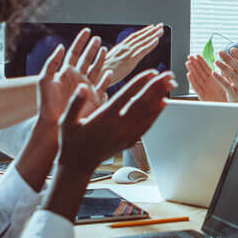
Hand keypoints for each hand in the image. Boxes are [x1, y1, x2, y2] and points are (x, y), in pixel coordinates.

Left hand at [36, 28, 108, 127]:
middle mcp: (77, 78)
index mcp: (65, 72)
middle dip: (92, 48)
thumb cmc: (47, 104)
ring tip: (105, 49)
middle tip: (98, 38)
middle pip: (87, 59)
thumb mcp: (44, 80)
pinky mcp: (93, 98)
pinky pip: (102, 86)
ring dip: (101, 59)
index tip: (87, 31)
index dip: (80, 41)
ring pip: (96, 69)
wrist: (54, 123)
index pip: (74, 53)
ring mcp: (86, 87)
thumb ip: (52, 63)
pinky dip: (107, 79)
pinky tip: (110, 72)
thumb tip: (61, 46)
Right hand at [46, 70, 175, 221]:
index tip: (152, 72)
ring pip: (148, 113)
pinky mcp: (130, 141)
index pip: (126, 96)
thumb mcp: (67, 121)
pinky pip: (147, 125)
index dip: (140, 82)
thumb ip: (75, 103)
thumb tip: (82, 87)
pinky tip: (164, 103)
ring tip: (170, 84)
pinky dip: (157, 113)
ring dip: (161, 97)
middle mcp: (119, 126)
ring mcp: (127, 135)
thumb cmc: (71, 141)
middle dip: (157, 87)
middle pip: (142, 103)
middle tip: (169, 74)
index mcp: (105, 118)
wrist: (78, 165)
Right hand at [101, 23, 163, 86]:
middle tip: (160, 25)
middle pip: (140, 37)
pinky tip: (157, 40)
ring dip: (153, 35)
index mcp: (119, 48)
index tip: (150, 27)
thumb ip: (116, 59)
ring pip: (143, 42)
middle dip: (151, 31)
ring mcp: (128, 53)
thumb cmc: (100, 72)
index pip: (134, 37)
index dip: (143, 32)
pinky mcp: (130, 60)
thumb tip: (120, 60)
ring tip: (161, 30)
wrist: (95, 75)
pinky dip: (150, 45)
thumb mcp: (109, 62)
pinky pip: (142, 51)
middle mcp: (124, 48)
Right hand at [186, 54, 226, 101]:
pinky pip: (197, 88)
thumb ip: (225, 76)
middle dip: (194, 64)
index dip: (201, 62)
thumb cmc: (226, 97)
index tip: (197, 55)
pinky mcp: (203, 97)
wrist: (227, 109)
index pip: (206, 69)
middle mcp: (207, 84)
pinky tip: (189, 75)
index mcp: (213, 80)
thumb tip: (227, 65)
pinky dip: (193, 81)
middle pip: (199, 72)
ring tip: (188, 63)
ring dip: (192, 70)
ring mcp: (204, 90)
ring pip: (197, 78)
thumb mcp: (226, 84)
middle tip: (190, 56)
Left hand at [213, 48, 237, 102]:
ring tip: (216, 61)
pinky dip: (220, 79)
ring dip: (223, 67)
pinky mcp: (234, 94)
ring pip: (232, 75)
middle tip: (220, 52)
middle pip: (237, 67)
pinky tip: (214, 74)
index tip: (232, 49)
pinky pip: (226, 85)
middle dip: (228, 58)